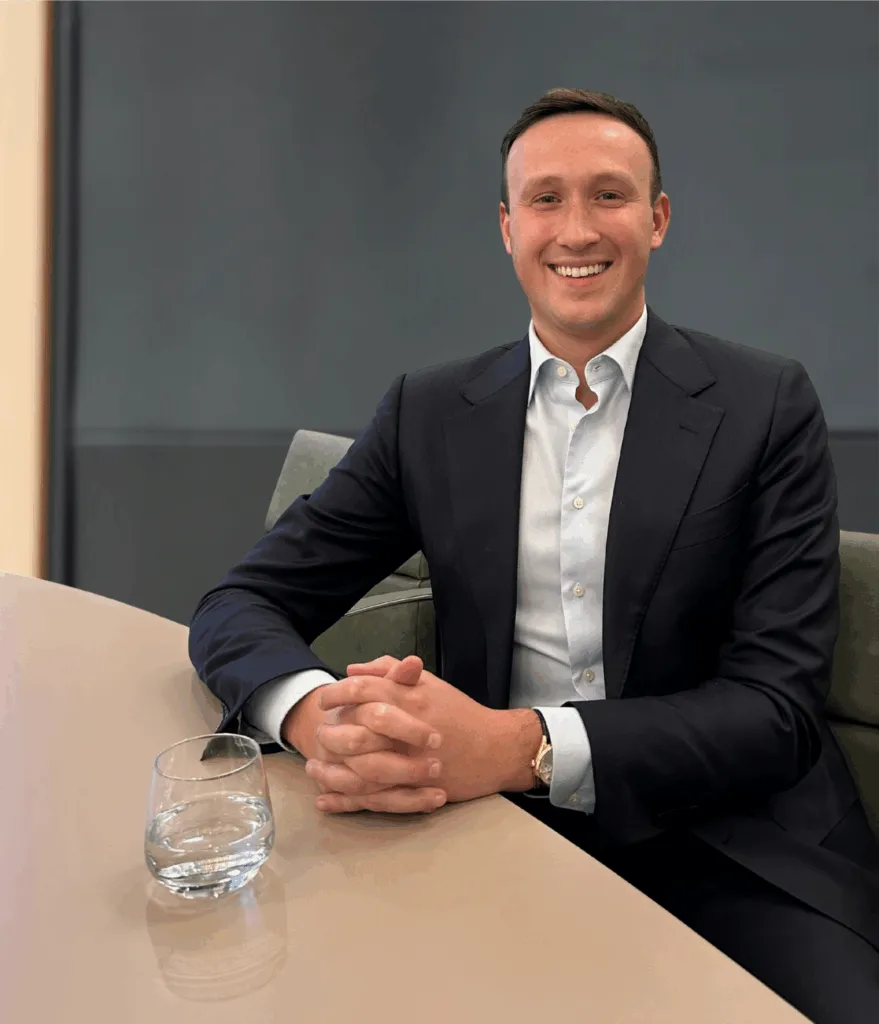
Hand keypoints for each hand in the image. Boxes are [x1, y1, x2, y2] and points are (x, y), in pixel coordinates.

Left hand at [312, 655, 540, 812]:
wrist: (496, 748)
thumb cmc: (461, 713)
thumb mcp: (430, 683)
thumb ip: (391, 672)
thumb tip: (352, 670)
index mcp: (408, 698)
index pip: (362, 690)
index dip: (337, 694)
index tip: (324, 700)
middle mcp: (405, 728)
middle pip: (354, 729)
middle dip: (330, 733)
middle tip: (318, 735)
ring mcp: (408, 762)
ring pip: (358, 769)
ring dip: (331, 771)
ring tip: (314, 768)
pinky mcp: (412, 789)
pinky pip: (371, 798)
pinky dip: (345, 801)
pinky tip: (325, 800)